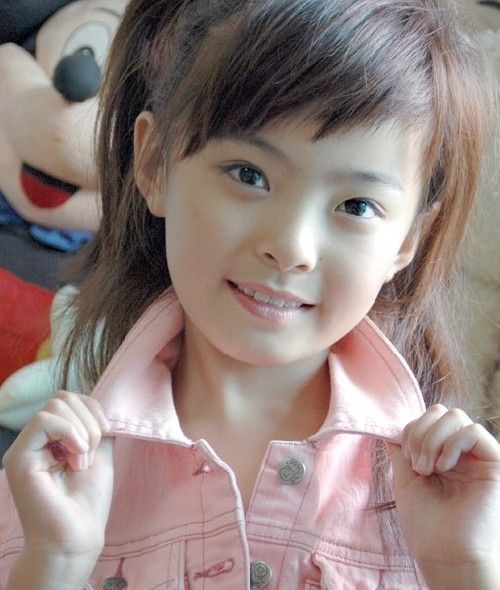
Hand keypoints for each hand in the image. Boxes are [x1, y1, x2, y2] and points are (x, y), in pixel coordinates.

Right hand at [2, 391, 113, 559]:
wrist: (76, 536)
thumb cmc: (88, 500)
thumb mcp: (100, 451)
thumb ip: (96, 425)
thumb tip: (100, 402)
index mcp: (53, 437)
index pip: (70, 399)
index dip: (93, 409)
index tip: (106, 433)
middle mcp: (36, 440)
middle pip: (63, 398)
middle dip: (89, 420)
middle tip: (91, 453)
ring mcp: (25, 448)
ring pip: (55, 406)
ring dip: (82, 431)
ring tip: (81, 460)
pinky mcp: (19, 457)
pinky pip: (44, 421)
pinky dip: (69, 432)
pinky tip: (75, 457)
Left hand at [387, 404, 499, 571]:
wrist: (444, 555)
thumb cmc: (425, 524)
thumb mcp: (405, 478)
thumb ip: (401, 449)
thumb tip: (390, 425)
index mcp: (441, 454)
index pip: (427, 418)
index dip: (410, 429)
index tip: (405, 457)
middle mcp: (461, 453)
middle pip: (441, 411)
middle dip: (420, 431)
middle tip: (416, 463)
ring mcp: (477, 457)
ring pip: (456, 416)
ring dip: (433, 438)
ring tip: (427, 468)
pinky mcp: (493, 465)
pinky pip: (474, 432)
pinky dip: (452, 444)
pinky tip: (444, 467)